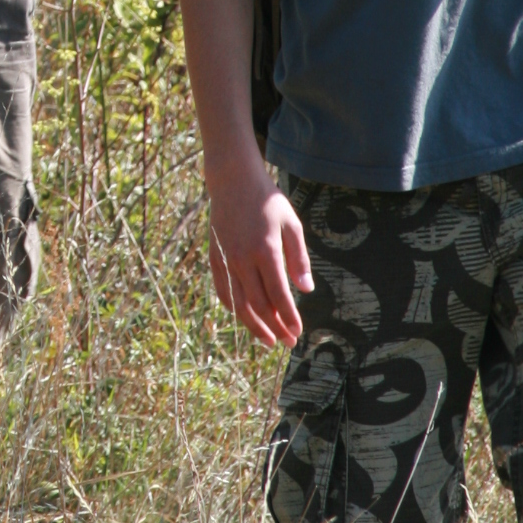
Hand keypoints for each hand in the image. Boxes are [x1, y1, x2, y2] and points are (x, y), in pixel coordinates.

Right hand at [208, 154, 313, 347]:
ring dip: (253, 325)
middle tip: (287, 342)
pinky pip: (223, 289)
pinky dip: (233, 307)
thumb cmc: (268, 201)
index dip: (288, 317)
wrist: (233, 180)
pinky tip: (243, 316)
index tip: (297, 332)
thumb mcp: (292, 224)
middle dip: (274, 327)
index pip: (278, 294)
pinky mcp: (215, 257)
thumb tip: (306, 290)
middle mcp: (243, 259)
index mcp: (266, 250)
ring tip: (267, 340)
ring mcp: (226, 259)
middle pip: (258, 304)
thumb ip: (299, 258)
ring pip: (238, 302)